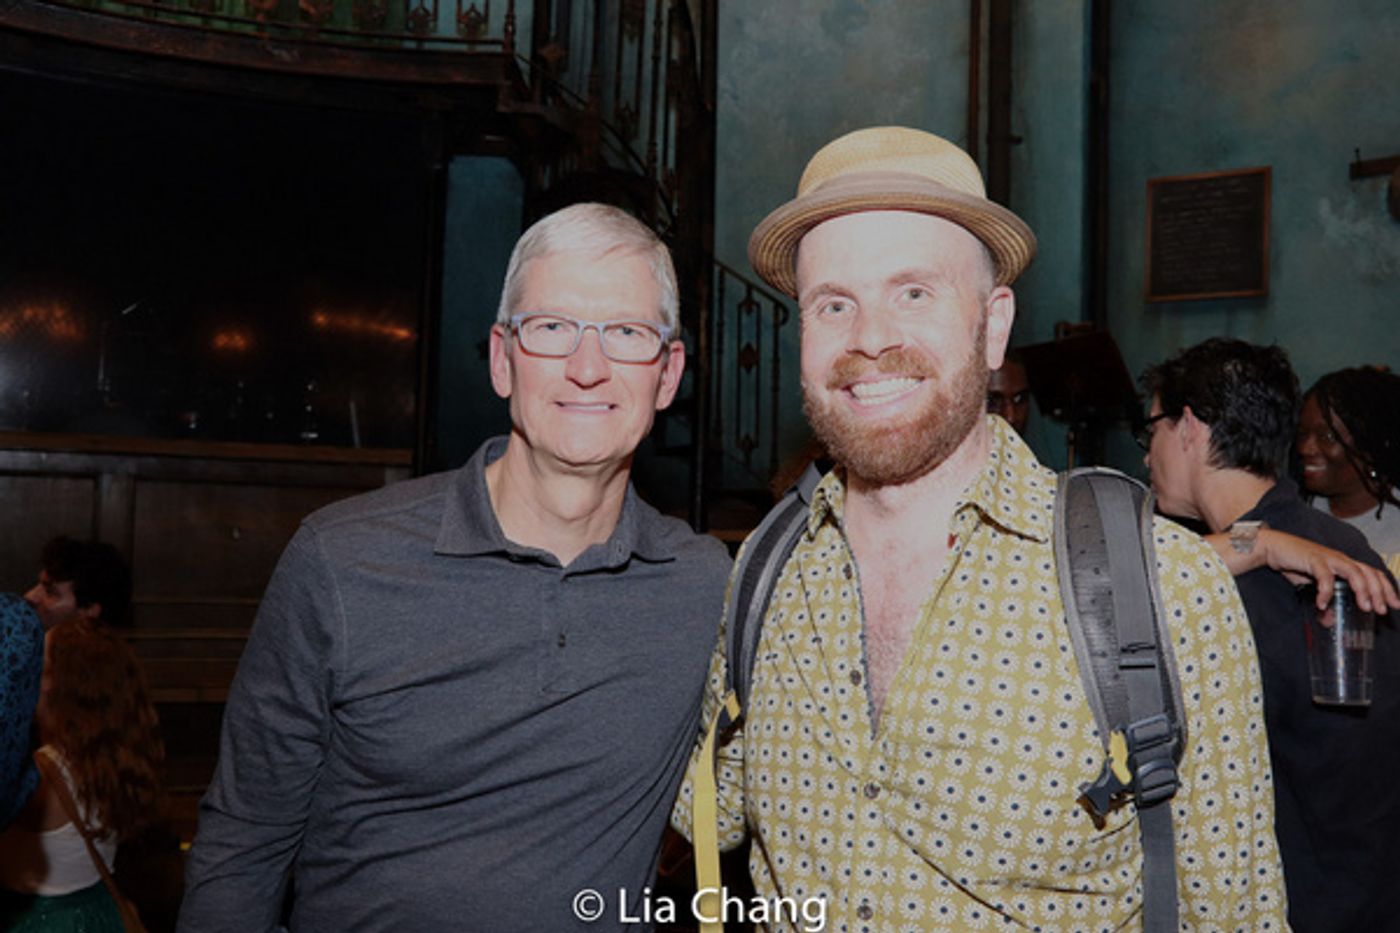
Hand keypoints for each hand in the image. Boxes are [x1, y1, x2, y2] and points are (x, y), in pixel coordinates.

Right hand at [1259, 529, 1399, 613]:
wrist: (1272, 548)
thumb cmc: (1294, 564)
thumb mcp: (1311, 587)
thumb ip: (1322, 602)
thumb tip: (1329, 620)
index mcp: (1344, 564)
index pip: (1372, 574)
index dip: (1386, 588)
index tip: (1395, 605)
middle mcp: (1341, 559)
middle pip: (1369, 573)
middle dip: (1380, 592)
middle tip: (1382, 610)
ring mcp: (1328, 558)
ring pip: (1355, 572)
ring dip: (1363, 590)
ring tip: (1365, 607)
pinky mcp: (1314, 559)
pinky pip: (1325, 576)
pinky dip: (1326, 591)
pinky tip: (1322, 604)